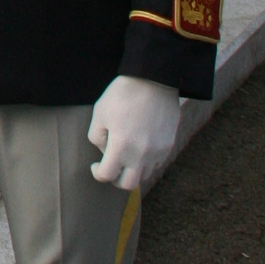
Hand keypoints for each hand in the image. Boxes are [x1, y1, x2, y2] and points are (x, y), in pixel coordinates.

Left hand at [87, 73, 181, 192]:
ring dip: (132, 170)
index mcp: (121, 146)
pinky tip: (140, 147)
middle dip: (116, 179)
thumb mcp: (100, 113)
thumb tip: (104, 151)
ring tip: (126, 156)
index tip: (95, 165)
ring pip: (144, 174)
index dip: (97, 172)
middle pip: (128, 184)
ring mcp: (158, 151)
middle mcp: (141, 154)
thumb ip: (96, 137)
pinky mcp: (169, 144)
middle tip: (111, 168)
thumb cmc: (123, 94)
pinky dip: (146, 161)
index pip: (107, 175)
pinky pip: (157, 163)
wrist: (154, 79)